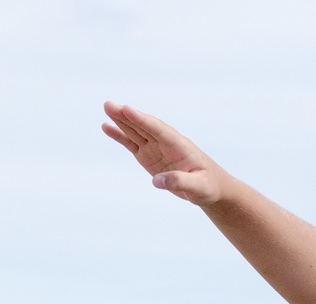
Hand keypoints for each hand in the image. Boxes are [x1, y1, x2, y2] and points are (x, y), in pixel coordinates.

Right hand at [102, 103, 225, 205]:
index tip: (127, 110)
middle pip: (143, 126)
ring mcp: (155, 148)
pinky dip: (120, 136)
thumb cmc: (207, 185)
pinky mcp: (148, 157)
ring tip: (106, 109)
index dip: (142, 120)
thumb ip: (179, 182)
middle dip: (127, 116)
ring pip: (135, 132)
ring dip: (121, 121)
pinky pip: (131, 144)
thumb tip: (156, 181)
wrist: (209, 187)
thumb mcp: (199, 187)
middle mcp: (165, 143)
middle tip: (109, 105)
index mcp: (178, 145)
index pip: (158, 129)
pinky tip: (107, 127)